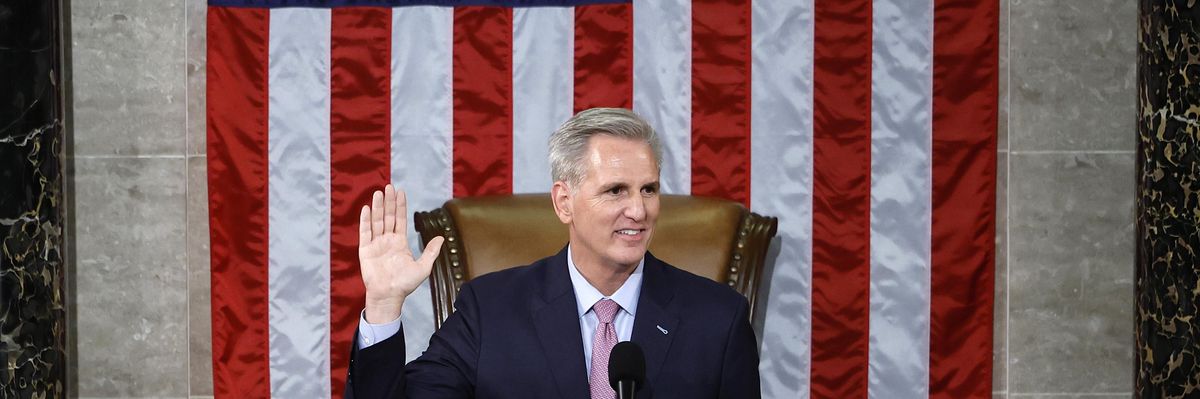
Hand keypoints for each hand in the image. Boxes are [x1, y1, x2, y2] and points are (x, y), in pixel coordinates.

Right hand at [359, 184, 444, 323]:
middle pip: (388, 217)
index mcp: (400, 243)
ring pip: (376, 221)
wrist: (389, 295)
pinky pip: (365, 232)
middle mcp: (387, 240)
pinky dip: (366, 220)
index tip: (401, 192)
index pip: (400, 220)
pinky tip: (367, 208)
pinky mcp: (365, 250)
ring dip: (377, 207)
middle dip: (388, 202)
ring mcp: (376, 244)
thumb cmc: (405, 284)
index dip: (400, 206)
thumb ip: (431, 251)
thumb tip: (442, 237)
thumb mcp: (423, 267)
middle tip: (389, 186)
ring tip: (378, 193)